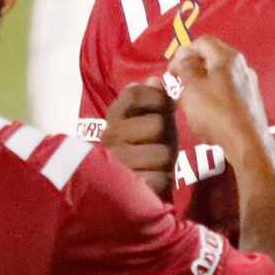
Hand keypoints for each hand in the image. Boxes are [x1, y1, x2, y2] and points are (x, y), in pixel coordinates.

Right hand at [99, 79, 178, 198]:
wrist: (129, 196)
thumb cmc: (145, 153)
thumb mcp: (151, 123)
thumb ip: (154, 101)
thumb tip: (155, 79)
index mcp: (113, 117)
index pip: (135, 95)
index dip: (157, 99)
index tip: (166, 110)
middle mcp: (108, 137)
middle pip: (156, 124)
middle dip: (166, 138)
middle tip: (157, 149)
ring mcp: (115, 162)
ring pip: (162, 153)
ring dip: (165, 164)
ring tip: (154, 168)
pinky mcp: (124, 188)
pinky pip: (160, 178)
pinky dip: (162, 183)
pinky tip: (151, 185)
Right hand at [165, 37, 269, 157]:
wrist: (247, 143)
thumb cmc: (217, 113)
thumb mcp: (192, 88)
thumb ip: (185, 69)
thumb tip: (184, 60)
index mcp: (227, 58)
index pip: (202, 42)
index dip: (182, 52)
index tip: (171, 69)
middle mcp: (242, 67)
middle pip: (211, 60)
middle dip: (191, 70)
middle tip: (177, 83)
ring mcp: (249, 85)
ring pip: (219, 78)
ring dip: (200, 86)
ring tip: (187, 102)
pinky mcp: (251, 103)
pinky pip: (227, 94)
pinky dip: (212, 99)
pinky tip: (204, 116)